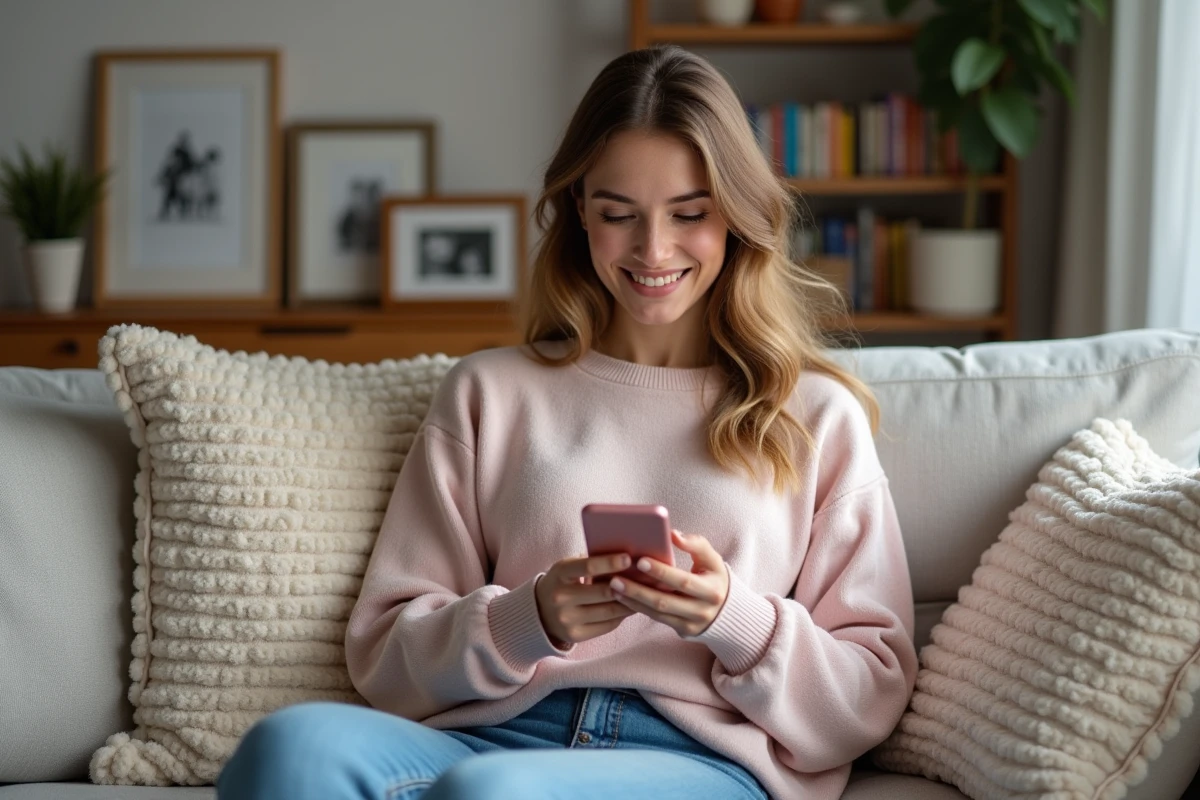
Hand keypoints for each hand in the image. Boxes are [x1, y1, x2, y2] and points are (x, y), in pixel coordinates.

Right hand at [534, 553, 636, 647]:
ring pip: (610, 611)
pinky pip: (608, 625)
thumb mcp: (568, 567)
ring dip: (631, 601)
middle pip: (603, 592)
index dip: (610, 563)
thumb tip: (626, 559)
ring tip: (646, 592)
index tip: (629, 558)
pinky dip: (622, 615)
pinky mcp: (575, 636)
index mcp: (559, 574)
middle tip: (647, 577)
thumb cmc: (562, 582)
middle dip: (628, 584)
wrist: (539, 612)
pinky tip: (632, 607)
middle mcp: (560, 598)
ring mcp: (567, 619)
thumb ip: (590, 563)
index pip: (587, 567)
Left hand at [610, 529, 729, 637]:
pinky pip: (656, 619)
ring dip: (633, 601)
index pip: (682, 581)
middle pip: (665, 601)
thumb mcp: (712, 560)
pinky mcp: (682, 630)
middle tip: (615, 578)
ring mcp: (691, 623)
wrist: (727, 610)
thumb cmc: (713, 577)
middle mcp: (702, 610)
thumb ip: (696, 544)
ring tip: (613, 587)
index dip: (661, 572)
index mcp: (711, 590)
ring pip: (657, 613)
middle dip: (638, 590)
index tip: (640, 560)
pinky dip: (638, 608)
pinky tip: (622, 597)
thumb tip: (673, 534)